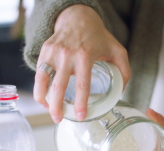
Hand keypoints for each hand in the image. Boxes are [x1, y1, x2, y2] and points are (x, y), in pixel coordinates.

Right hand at [34, 5, 130, 121]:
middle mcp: (67, 55)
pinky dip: (39, 88)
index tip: (80, 116)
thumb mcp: (117, 50)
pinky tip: (44, 98)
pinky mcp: (45, 51)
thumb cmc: (98, 36)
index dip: (80, 103)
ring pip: (43, 80)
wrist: (78, 17)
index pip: (82, 85)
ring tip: (49, 111)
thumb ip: (124, 71)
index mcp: (85, 56)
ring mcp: (53, 53)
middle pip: (58, 86)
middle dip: (57, 107)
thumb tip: (121, 91)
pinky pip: (39, 73)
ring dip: (44, 99)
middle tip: (59, 119)